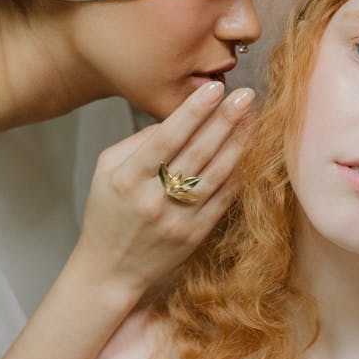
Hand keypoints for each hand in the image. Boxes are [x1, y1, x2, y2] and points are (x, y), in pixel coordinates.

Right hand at [72, 81, 253, 296]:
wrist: (110, 270)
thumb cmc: (108, 213)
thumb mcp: (105, 171)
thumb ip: (137, 142)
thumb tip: (176, 121)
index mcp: (128, 179)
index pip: (166, 138)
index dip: (193, 112)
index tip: (215, 89)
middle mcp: (153, 199)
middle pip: (197, 153)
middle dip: (224, 120)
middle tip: (246, 95)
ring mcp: (177, 220)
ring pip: (216, 175)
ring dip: (238, 144)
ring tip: (253, 119)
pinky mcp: (194, 236)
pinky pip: (222, 200)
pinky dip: (237, 175)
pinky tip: (247, 153)